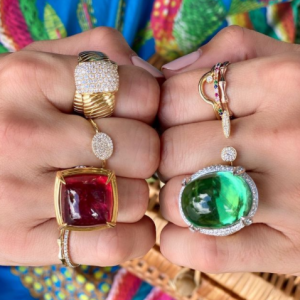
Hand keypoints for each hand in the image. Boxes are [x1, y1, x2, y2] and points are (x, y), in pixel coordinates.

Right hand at [0, 28, 159, 265]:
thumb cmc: (10, 110)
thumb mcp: (41, 64)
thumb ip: (101, 54)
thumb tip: (155, 78)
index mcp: (32, 78)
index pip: (141, 93)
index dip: (148, 106)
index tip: (132, 116)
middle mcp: (23, 134)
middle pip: (143, 149)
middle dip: (145, 153)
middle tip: (124, 154)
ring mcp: (18, 194)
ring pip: (133, 199)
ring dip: (136, 195)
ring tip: (113, 186)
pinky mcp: (22, 242)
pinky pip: (115, 245)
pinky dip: (135, 236)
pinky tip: (121, 221)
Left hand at [158, 26, 299, 273]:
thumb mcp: (290, 62)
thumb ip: (227, 53)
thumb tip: (163, 73)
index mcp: (281, 82)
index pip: (172, 98)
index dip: (160, 114)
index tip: (172, 125)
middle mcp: (283, 137)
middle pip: (169, 151)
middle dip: (164, 157)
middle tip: (182, 159)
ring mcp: (289, 199)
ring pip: (176, 200)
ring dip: (170, 199)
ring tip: (192, 192)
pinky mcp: (291, 250)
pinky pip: (201, 251)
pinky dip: (179, 242)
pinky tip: (192, 228)